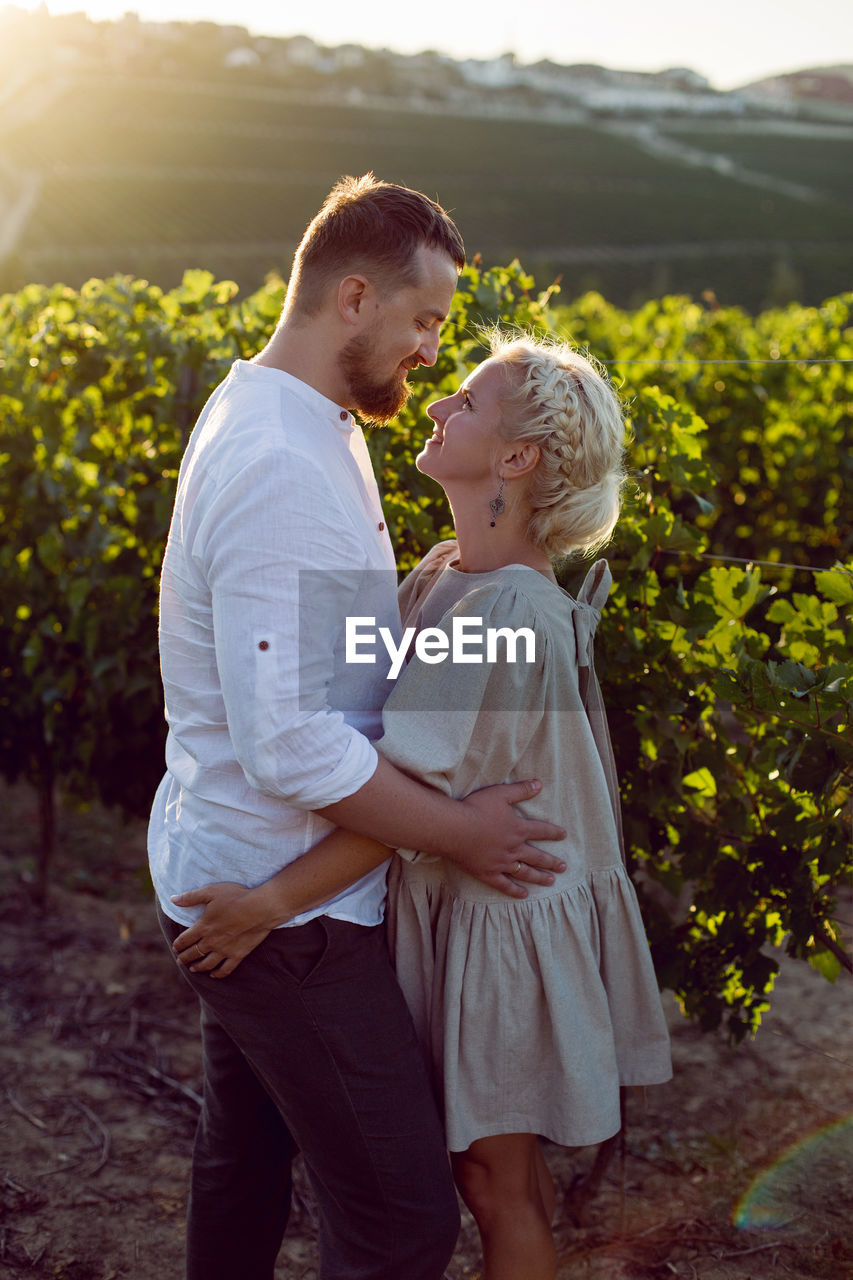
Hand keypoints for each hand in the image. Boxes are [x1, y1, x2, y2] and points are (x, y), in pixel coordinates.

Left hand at [170, 882, 275, 977]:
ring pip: (206, 964)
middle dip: (184, 958)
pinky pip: (225, 969)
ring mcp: (224, 950)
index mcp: (203, 927)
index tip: (175, 947)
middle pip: (193, 954)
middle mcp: (211, 942)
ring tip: (193, 969)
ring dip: (197, 967)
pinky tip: (214, 974)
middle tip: (180, 961)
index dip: (178, 945)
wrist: (260, 908)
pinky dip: (217, 974)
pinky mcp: (237, 955)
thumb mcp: (211, 892)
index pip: (184, 940)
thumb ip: (191, 897)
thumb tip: (173, 899)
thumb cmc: (236, 897)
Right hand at [457, 779, 565, 898]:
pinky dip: (515, 890)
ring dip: (539, 877)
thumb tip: (539, 784)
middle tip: (564, 867)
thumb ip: (521, 790)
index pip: (541, 831)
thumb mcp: (500, 793)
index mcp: (518, 829)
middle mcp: (514, 848)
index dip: (553, 832)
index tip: (564, 835)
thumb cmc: (476, 808)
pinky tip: (524, 895)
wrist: (455, 829)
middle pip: (537, 856)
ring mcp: (501, 863)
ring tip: (551, 881)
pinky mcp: (488, 873)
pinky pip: (504, 885)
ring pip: (525, 872)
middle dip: (552, 861)